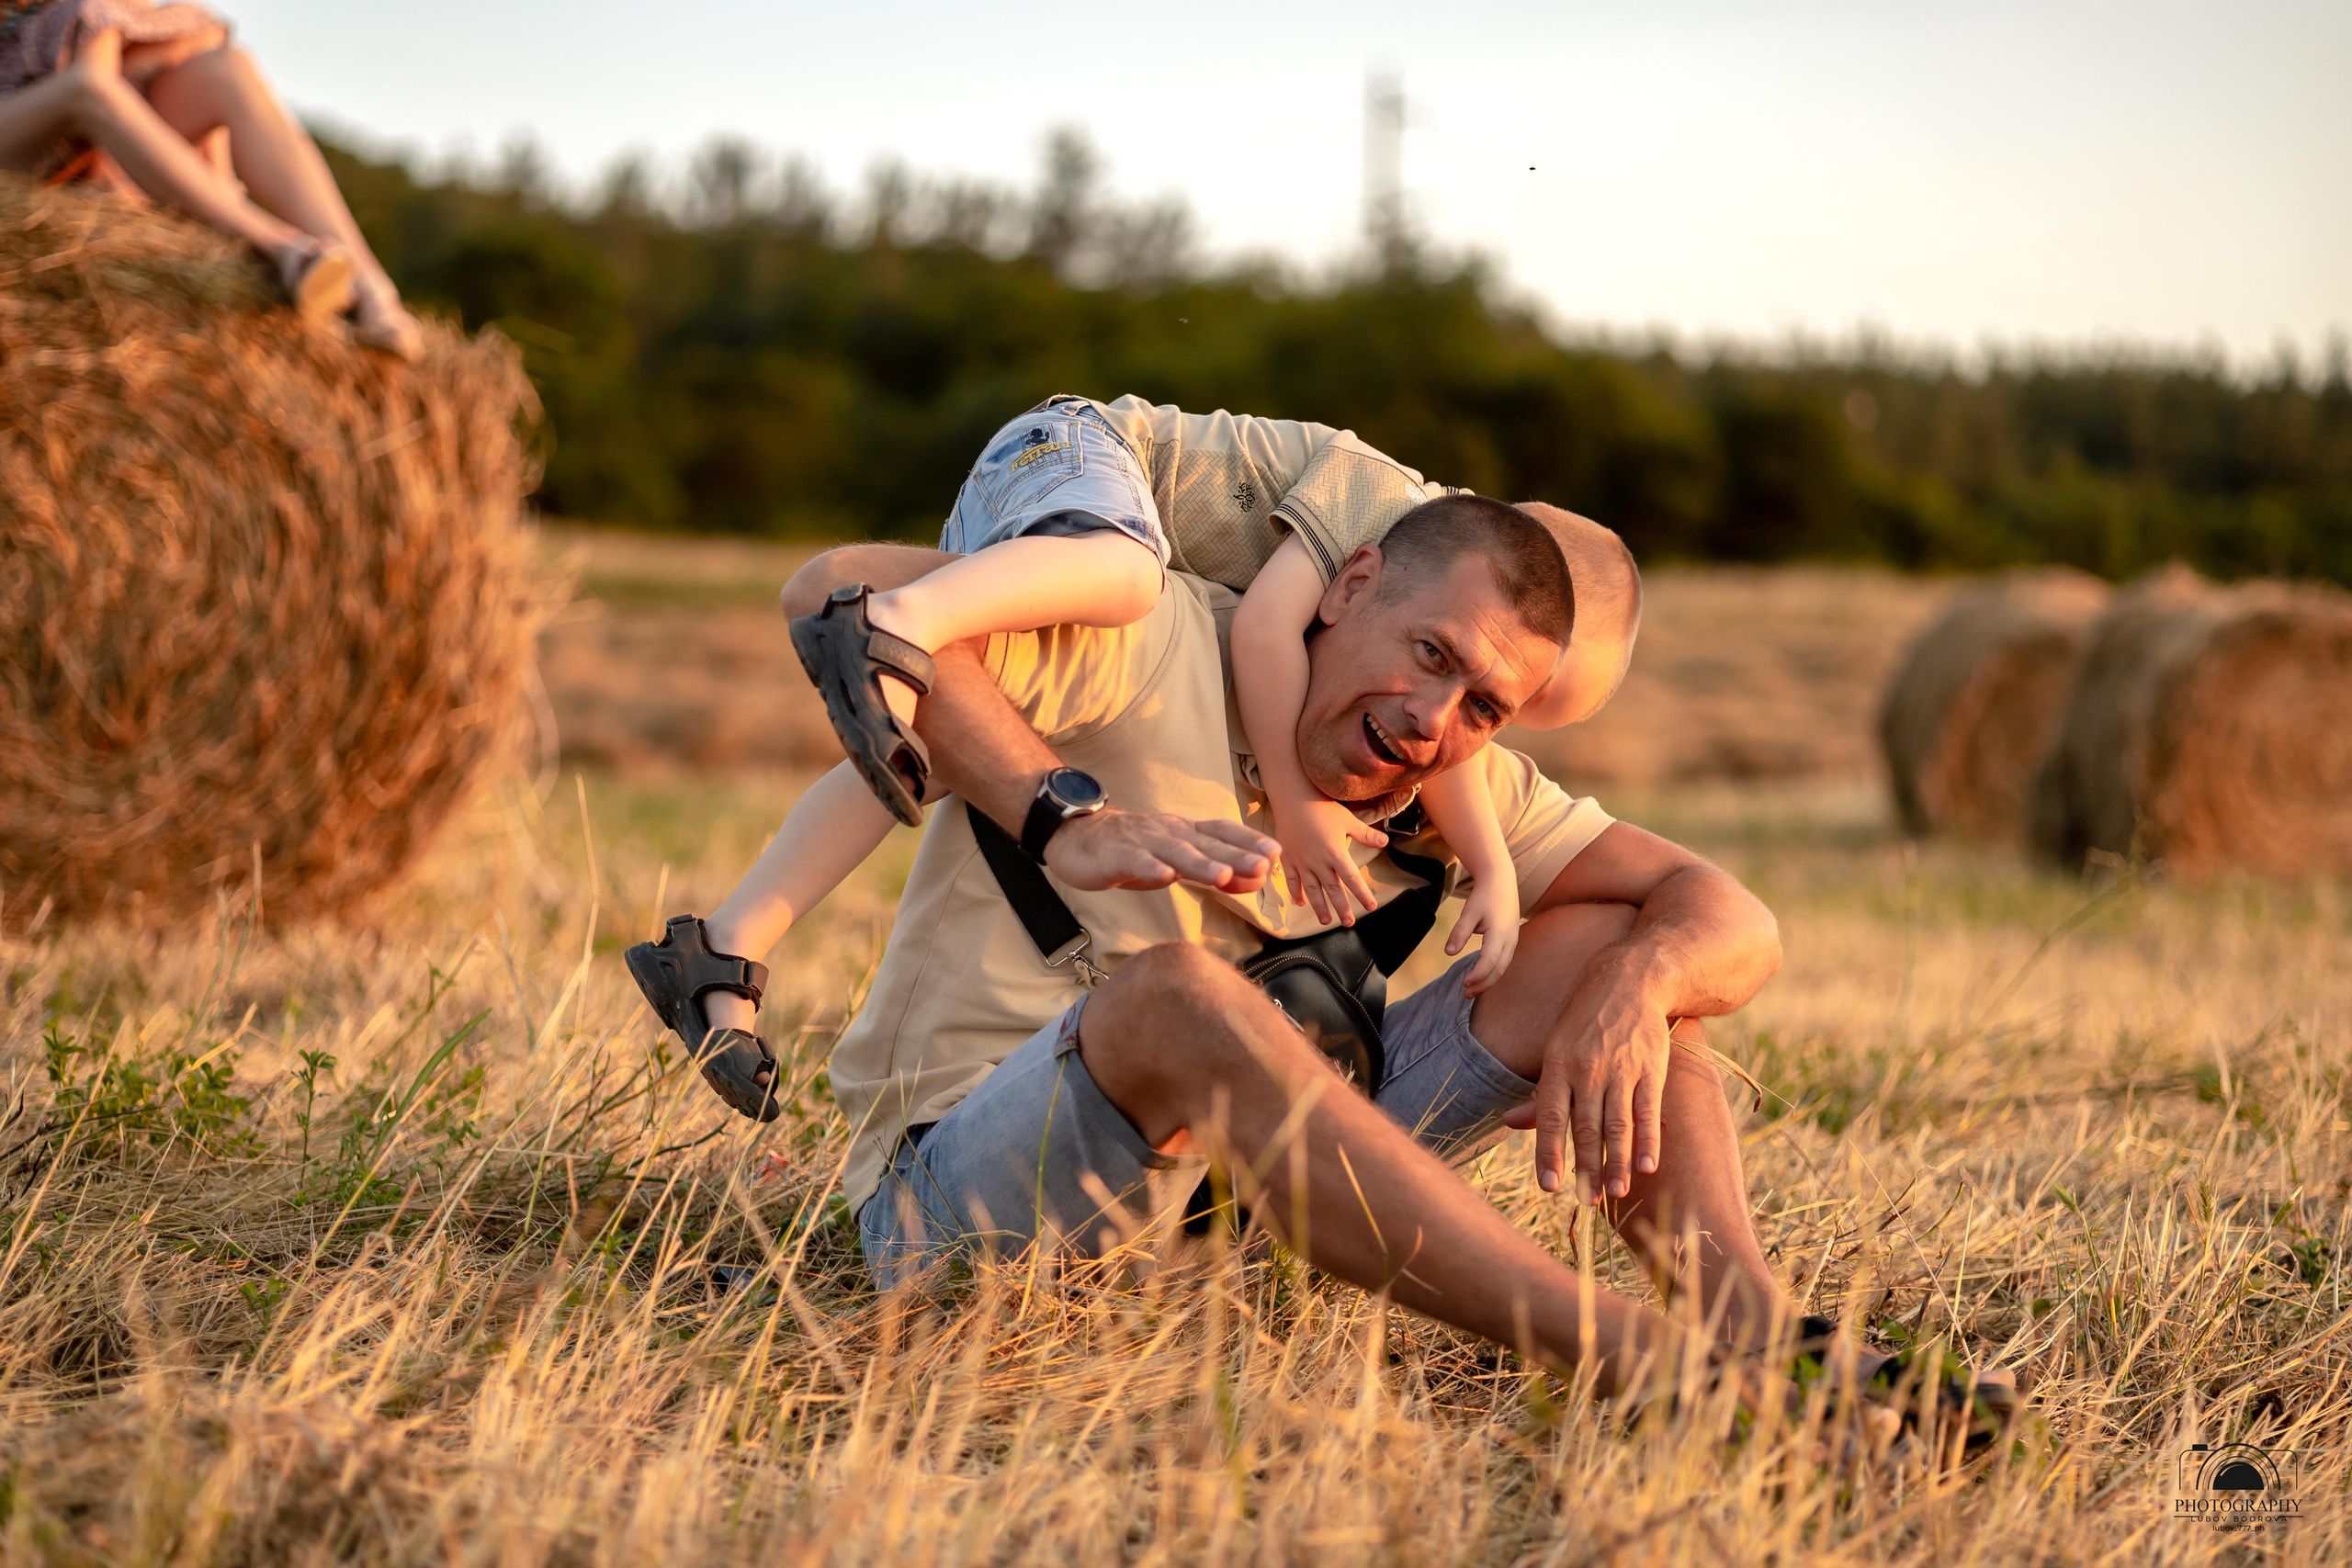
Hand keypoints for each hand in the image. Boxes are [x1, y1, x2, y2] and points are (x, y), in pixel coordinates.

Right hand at [1042, 808, 1275, 893]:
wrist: (1077, 837)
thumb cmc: (1133, 851)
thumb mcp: (1177, 863)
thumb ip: (1214, 871)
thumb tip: (1257, 880)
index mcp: (1184, 834)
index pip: (1222, 833)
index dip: (1247, 841)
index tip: (1276, 852)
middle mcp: (1168, 833)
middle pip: (1206, 844)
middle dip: (1236, 854)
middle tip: (1264, 863)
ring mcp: (1142, 843)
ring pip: (1175, 853)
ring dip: (1200, 863)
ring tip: (1222, 875)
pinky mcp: (1116, 855)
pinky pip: (1135, 861)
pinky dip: (1150, 869)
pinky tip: (1163, 877)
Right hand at [1272, 796, 1387, 924]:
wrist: (1293, 798)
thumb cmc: (1322, 807)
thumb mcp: (1347, 820)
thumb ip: (1365, 834)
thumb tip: (1385, 842)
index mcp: (1335, 852)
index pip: (1352, 878)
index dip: (1362, 894)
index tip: (1371, 906)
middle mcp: (1318, 861)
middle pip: (1332, 889)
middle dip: (1341, 908)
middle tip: (1349, 923)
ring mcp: (1301, 862)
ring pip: (1312, 890)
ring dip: (1319, 907)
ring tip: (1326, 921)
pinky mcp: (1288, 859)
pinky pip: (1292, 880)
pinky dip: (1296, 892)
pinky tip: (1301, 903)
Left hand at [1445, 881, 1519, 994]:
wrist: (1501, 882)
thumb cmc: (1484, 896)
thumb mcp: (1469, 912)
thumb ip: (1459, 932)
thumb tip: (1449, 953)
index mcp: (1499, 932)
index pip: (1490, 960)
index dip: (1478, 975)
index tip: (1464, 984)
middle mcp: (1510, 939)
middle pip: (1499, 969)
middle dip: (1483, 984)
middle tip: (1465, 994)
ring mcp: (1513, 941)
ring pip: (1503, 968)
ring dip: (1488, 981)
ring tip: (1471, 990)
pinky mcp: (1511, 941)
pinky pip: (1504, 962)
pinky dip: (1493, 972)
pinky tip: (1481, 977)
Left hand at [1501, 955, 1671, 1199]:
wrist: (1630, 980)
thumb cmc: (1585, 1021)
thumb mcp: (1556, 1048)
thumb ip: (1542, 1092)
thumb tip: (1509, 1122)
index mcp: (1558, 1066)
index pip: (1549, 1118)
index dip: (1549, 1154)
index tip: (1549, 1187)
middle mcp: (1587, 1069)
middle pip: (1586, 1128)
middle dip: (1586, 1169)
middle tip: (1586, 1203)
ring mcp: (1621, 1069)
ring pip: (1618, 1124)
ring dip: (1616, 1162)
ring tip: (1615, 1193)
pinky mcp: (1650, 1068)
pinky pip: (1648, 1110)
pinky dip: (1648, 1140)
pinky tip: (1646, 1166)